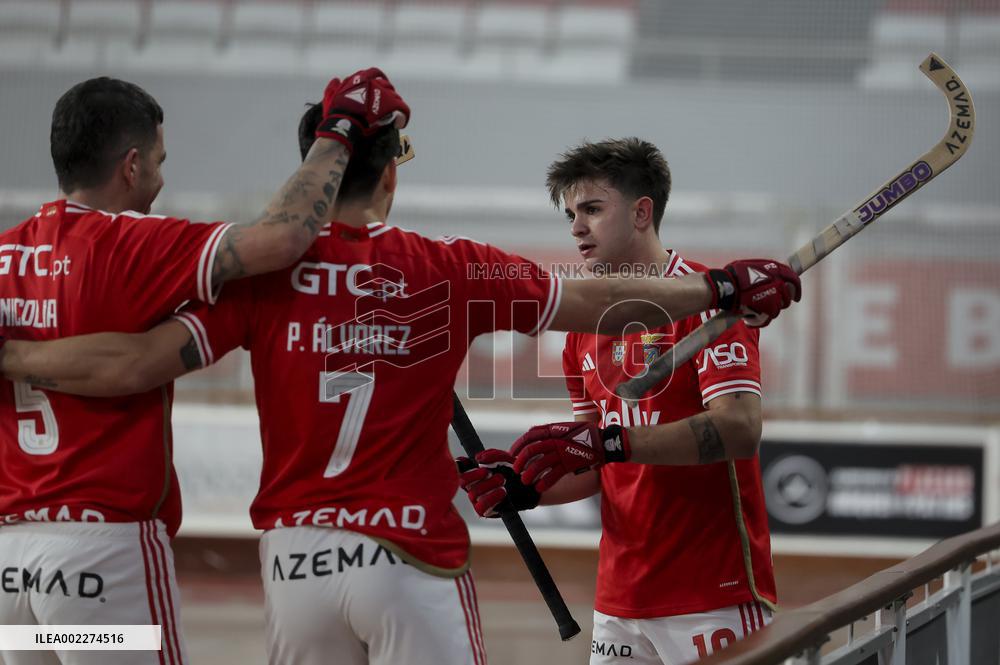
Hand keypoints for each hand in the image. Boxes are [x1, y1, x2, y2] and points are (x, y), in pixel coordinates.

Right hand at [316, 68, 410, 152]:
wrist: (344, 122)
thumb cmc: (336, 111)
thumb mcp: (331, 96)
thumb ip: (333, 87)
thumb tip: (336, 79)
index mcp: (360, 78)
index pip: (374, 72)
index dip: (380, 78)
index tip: (381, 83)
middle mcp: (373, 82)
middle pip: (387, 86)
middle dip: (388, 94)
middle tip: (386, 105)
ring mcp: (382, 92)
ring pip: (395, 97)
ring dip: (395, 105)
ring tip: (393, 115)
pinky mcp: (389, 104)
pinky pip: (402, 108)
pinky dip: (403, 116)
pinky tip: (400, 123)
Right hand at [457, 450, 539, 517]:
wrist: (531, 486)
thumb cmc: (516, 471)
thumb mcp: (506, 459)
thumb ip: (494, 455)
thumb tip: (478, 458)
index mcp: (475, 472)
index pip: (459, 468)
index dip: (460, 465)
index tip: (470, 462)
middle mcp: (473, 486)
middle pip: (463, 481)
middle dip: (474, 475)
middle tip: (488, 472)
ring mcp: (478, 499)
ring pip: (473, 494)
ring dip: (488, 485)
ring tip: (502, 480)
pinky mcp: (486, 512)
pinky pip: (480, 508)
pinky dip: (491, 498)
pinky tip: (502, 492)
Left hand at [511, 422, 628, 492]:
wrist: (603, 441)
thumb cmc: (584, 435)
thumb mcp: (565, 428)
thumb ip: (550, 432)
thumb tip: (534, 438)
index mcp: (552, 430)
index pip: (529, 436)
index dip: (518, 446)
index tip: (512, 455)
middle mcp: (555, 440)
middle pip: (531, 451)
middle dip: (520, 462)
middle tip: (516, 471)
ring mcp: (561, 451)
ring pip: (540, 464)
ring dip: (530, 474)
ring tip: (525, 481)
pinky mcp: (569, 463)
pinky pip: (554, 474)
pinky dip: (545, 482)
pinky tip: (539, 488)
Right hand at [706, 259, 800, 326]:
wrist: (728, 286)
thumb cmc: (733, 275)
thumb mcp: (749, 265)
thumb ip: (761, 270)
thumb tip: (765, 275)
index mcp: (776, 269)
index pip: (793, 279)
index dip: (796, 288)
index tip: (795, 296)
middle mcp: (779, 282)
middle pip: (787, 297)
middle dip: (780, 302)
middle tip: (770, 306)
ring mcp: (776, 295)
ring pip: (778, 308)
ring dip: (769, 310)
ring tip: (757, 311)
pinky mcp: (770, 307)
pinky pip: (770, 315)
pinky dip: (762, 318)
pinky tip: (752, 318)